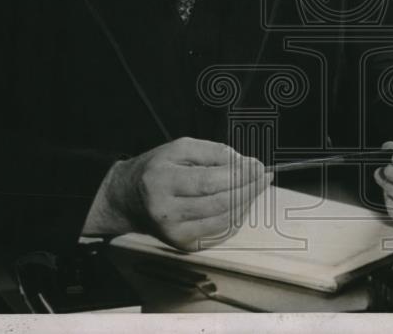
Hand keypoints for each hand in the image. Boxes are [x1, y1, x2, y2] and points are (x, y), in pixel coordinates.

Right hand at [89, 137, 269, 250]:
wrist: (128, 199)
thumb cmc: (156, 169)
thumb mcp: (179, 148)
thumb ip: (213, 152)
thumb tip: (244, 163)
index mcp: (161, 183)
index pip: (209, 182)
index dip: (238, 175)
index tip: (257, 165)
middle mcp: (166, 213)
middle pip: (220, 203)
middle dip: (248, 188)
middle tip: (264, 176)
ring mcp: (175, 234)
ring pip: (224, 220)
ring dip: (246, 202)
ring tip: (256, 186)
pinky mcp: (184, 246)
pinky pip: (221, 232)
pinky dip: (237, 216)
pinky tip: (241, 201)